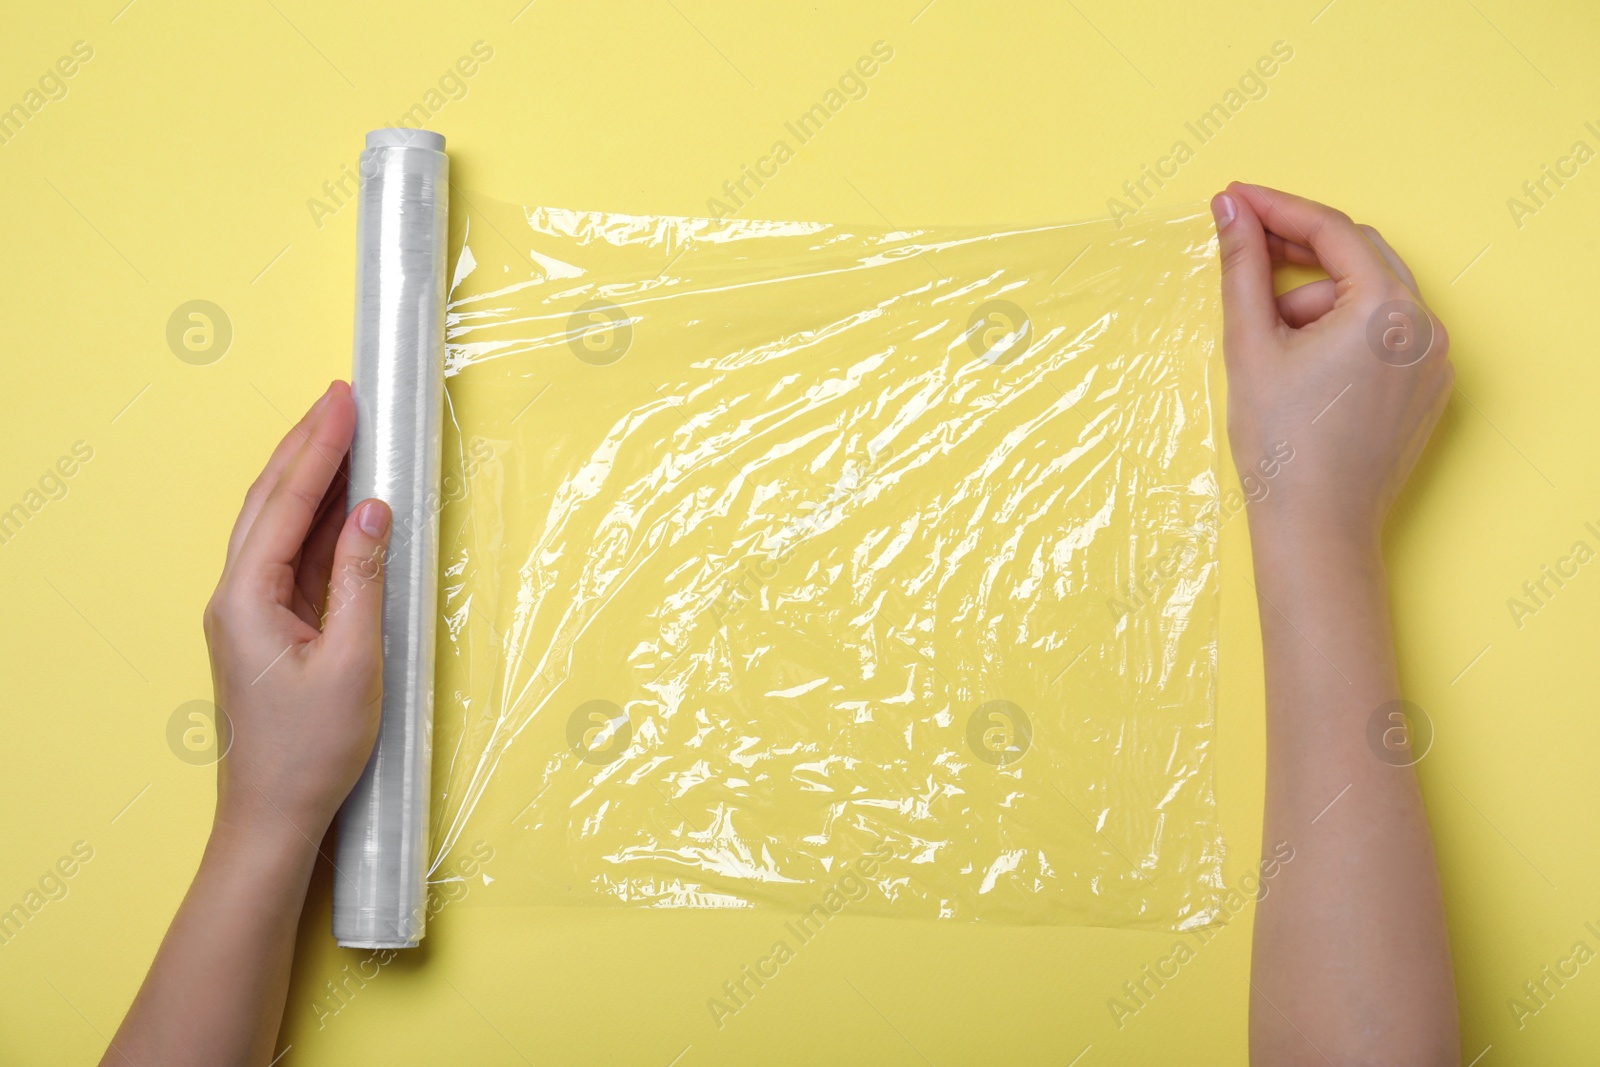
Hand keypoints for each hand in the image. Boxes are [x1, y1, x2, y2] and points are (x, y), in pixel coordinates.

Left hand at [203, 381, 391, 842]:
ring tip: (342, 431)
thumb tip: (374, 512)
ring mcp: (246, 611)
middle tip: (341, 397)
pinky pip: (289, 556)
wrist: (274, 817)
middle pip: (269, 501)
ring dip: (309, 476)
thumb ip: (363, 579)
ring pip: (275, 523)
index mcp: (245, 599)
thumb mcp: (354, 661)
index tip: (347, 401)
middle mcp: (234, 596)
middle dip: (307, 445)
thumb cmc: (312, 751)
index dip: (320, 448)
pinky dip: (315, 518)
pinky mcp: (265, 627)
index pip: (286, 503)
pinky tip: (341, 501)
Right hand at [1211, 182, 1452, 552]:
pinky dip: (1344, 333)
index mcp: (1386, 309)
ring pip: (1370, 297)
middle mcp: (1424, 327)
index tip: (1235, 200)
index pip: (1330, 230)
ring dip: (1318, 301)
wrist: (1316, 528)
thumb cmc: (1282, 446)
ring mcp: (1434, 360)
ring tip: (1273, 346)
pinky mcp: (1428, 388)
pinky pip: (1386, 335)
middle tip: (1244, 250)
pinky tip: (1305, 367)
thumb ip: (1242, 267)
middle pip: (1357, 256)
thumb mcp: (1250, 346)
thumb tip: (1230, 210)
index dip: (1276, 209)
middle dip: (1297, 253)